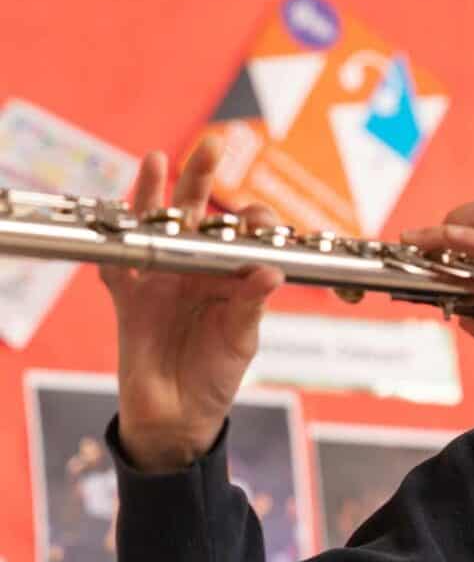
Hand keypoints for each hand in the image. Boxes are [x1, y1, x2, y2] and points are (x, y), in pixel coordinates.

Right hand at [103, 137, 284, 470]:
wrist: (178, 416)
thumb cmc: (216, 375)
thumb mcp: (241, 341)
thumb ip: (250, 305)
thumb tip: (269, 273)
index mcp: (229, 275)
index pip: (244, 235)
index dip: (253, 221)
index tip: (261, 219)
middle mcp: (194, 268)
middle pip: (198, 214)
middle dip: (204, 178)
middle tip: (214, 145)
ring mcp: (159, 278)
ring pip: (154, 227)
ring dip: (155, 195)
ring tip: (159, 159)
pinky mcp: (128, 299)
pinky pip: (117, 266)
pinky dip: (117, 244)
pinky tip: (120, 216)